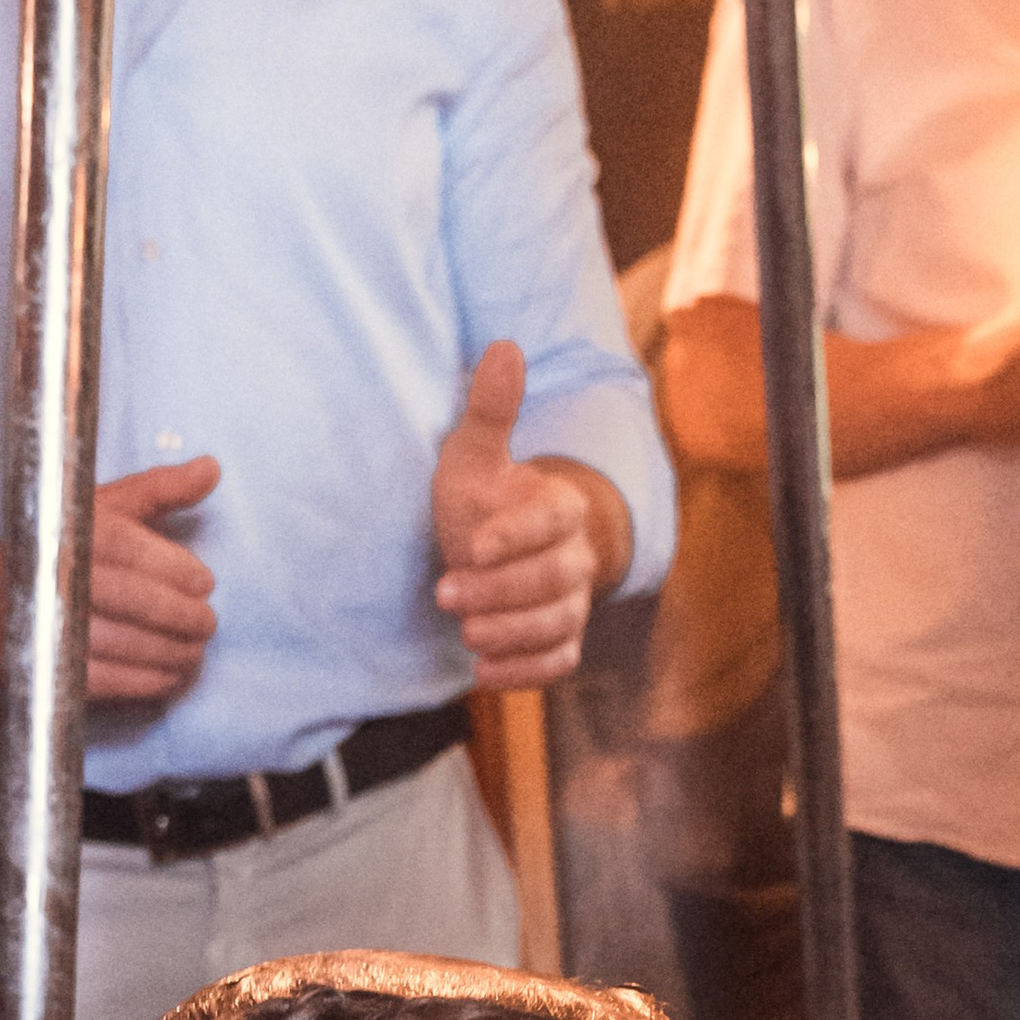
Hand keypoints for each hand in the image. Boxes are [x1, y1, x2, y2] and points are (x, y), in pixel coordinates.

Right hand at [0, 458, 221, 706]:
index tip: (205, 582)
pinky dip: (146, 680)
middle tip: (207, 622)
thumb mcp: (100, 508)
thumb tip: (211, 469)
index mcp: (65, 528)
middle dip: (180, 615)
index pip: (129, 549)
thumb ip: (157, 490)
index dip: (174, 568)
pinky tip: (170, 674)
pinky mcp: (46, 665)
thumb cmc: (52, 547)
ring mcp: (48, 622)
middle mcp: (53, 573)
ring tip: (195, 650)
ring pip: (124, 643)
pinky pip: (108, 679)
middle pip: (132, 599)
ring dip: (171, 652)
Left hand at [432, 341, 609, 688]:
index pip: (552, 521)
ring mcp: (570, 601)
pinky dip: (524, 672)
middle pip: (554, 579)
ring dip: (512, 632)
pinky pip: (557, 663)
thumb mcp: (475, 454)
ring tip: (466, 633)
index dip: (518, 536)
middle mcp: (573, 556)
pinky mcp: (559, 640)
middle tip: (446, 593)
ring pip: (558, 624)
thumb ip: (491, 411)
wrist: (496, 549)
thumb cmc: (483, 498)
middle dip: (501, 590)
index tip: (474, 546)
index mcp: (559, 506)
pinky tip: (482, 671)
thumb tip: (504, 346)